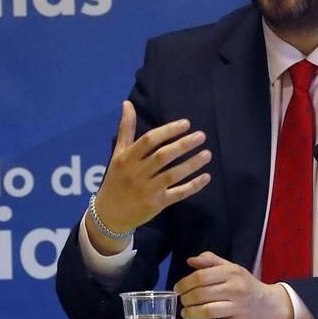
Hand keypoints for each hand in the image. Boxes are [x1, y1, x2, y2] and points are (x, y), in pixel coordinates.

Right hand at [85, 102, 211, 252]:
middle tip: (201, 136)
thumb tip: (127, 104)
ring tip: (207, 154)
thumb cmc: (116, 179)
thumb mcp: (118, 154)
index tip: (186, 123)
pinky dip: (193, 186)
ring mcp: (148, 190)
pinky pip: (178, 194)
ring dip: (191, 164)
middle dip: (183, 145)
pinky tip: (206, 177)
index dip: (168, 131)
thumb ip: (126, 129)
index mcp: (127, 158)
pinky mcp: (157, 204)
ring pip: (172, 175)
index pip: (149, 141)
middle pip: (163, 156)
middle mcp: (137, 173)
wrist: (109, 214)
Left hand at [177, 252, 293, 318]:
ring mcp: (238, 309)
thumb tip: (191, 260)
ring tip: (186, 313)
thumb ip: (211, 262)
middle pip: (202, 294)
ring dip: (191, 313)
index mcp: (232, 273)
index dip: (185, 283)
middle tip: (182, 301)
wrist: (270, 306)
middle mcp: (235, 290)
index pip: (201, 277)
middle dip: (186, 299)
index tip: (178, 288)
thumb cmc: (246, 285)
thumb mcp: (232, 268)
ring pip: (207, 312)